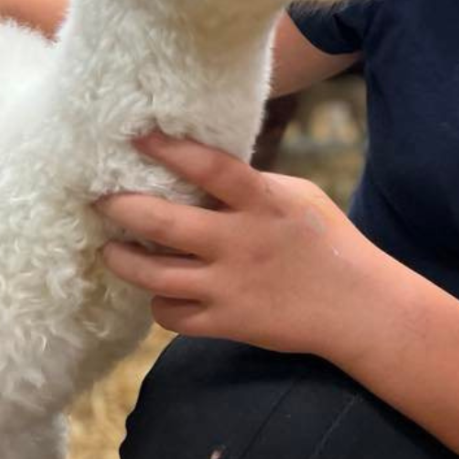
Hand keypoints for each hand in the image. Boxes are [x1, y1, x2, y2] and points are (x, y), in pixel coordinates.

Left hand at [98, 134, 377, 355]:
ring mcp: (230, 285)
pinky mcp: (226, 322)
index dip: (169, 149)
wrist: (357, 305)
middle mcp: (241, 242)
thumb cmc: (327, 241)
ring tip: (111, 249)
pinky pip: (170, 314)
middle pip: (162, 222)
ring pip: (152, 274)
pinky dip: (159, 302)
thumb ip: (251, 187)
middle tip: (101, 200)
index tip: (138, 137)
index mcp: (264, 203)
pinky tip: (161, 291)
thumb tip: (200, 172)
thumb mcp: (298, 198)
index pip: (210, 167)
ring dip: (121, 259)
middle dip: (120, 208)